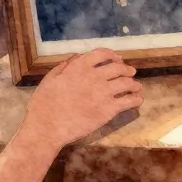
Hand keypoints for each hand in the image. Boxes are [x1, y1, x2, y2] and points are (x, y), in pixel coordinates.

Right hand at [24, 49, 141, 148]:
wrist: (47, 127)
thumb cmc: (44, 104)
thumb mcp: (50, 79)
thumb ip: (64, 66)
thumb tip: (76, 57)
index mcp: (79, 67)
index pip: (102, 54)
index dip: (112, 55)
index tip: (117, 59)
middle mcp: (94, 77)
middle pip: (118, 68)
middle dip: (127, 69)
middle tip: (131, 72)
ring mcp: (103, 93)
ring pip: (127, 83)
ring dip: (134, 84)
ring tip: (137, 87)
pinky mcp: (108, 110)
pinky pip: (128, 102)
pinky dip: (135, 100)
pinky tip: (137, 101)